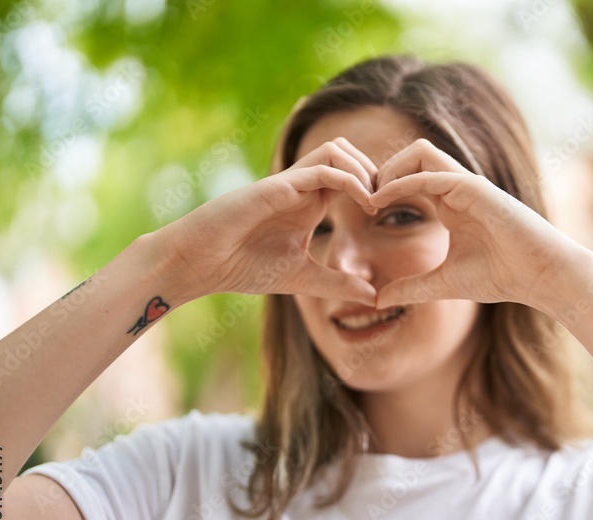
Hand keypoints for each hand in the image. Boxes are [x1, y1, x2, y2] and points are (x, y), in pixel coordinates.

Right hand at [154, 138, 380, 304]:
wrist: (199, 264)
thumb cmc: (241, 267)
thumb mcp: (302, 278)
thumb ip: (336, 283)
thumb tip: (374, 295)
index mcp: (308, 202)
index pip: (351, 176)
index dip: (377, 187)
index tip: (393, 213)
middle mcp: (301, 186)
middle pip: (348, 153)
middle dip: (377, 172)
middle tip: (390, 202)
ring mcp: (289, 183)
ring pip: (337, 150)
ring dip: (365, 170)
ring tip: (377, 202)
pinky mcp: (276, 187)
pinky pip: (321, 169)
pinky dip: (350, 180)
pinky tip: (365, 204)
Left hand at [367, 139, 576, 309]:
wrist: (541, 275)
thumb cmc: (502, 277)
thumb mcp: (444, 283)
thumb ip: (412, 287)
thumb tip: (379, 299)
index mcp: (452, 202)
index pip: (410, 177)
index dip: (383, 188)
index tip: (362, 212)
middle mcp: (458, 187)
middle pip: (412, 155)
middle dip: (381, 169)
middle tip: (359, 197)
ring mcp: (468, 184)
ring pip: (421, 151)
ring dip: (390, 168)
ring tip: (370, 197)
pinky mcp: (476, 188)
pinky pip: (432, 174)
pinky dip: (404, 183)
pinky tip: (382, 201)